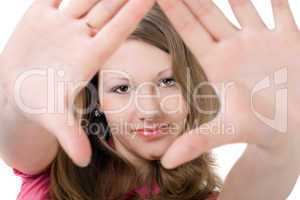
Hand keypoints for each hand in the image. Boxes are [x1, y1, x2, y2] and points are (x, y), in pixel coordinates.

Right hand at [0, 0, 154, 166]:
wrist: (17, 90)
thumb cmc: (39, 105)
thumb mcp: (56, 118)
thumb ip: (70, 135)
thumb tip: (81, 162)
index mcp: (91, 55)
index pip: (118, 29)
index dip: (134, 11)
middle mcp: (82, 36)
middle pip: (108, 5)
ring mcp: (64, 23)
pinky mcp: (44, 14)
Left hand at [157, 0, 299, 169]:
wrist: (290, 129)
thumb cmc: (257, 129)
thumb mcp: (225, 133)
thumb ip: (195, 143)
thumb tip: (165, 163)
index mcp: (216, 62)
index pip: (190, 29)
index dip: (174, 7)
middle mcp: (234, 46)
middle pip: (208, 9)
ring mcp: (260, 39)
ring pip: (242, 2)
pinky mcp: (287, 38)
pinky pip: (280, 7)